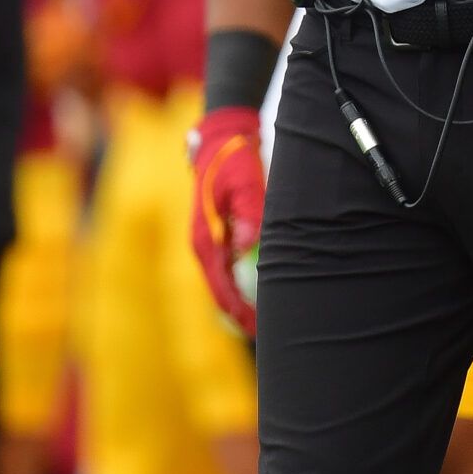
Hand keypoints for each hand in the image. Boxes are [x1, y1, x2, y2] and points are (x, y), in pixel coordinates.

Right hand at [189, 106, 264, 334]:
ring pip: (226, 282)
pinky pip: (230, 268)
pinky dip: (244, 283)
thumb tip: (248, 247)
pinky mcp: (218, 234)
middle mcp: (204, 246)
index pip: (222, 289)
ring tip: (268, 321)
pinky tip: (262, 291)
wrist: (222, 138)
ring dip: (244, 301)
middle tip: (268, 335)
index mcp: (204, 241)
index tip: (259, 331)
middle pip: (223, 292)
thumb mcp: (244, 184)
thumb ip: (248, 215)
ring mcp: (210, 242)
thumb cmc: (233, 161)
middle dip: (243, 315)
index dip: (241, 313)